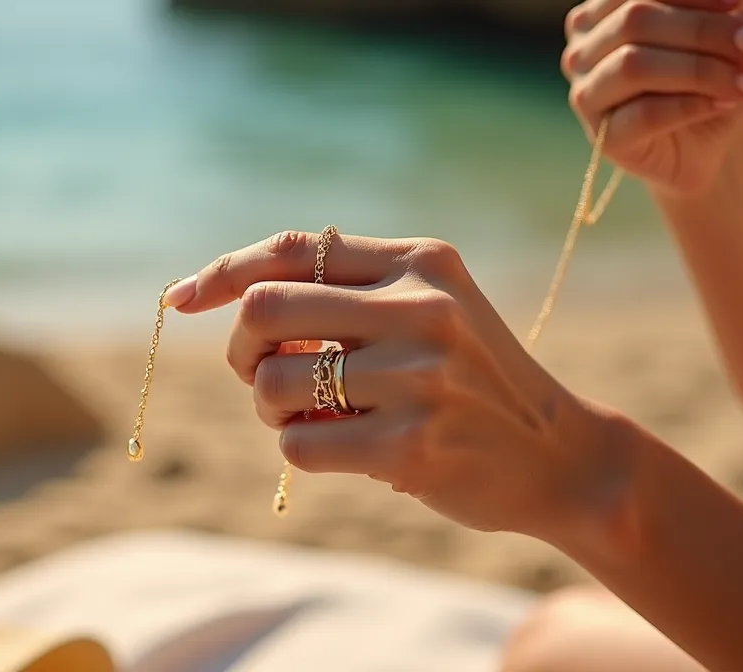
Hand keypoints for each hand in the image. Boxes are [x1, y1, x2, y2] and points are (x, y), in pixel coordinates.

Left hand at [163, 232, 630, 537]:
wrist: (561, 457)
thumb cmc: (471, 381)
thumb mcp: (430, 310)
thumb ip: (349, 293)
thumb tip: (235, 298)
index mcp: (421, 262)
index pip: (291, 248)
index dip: (222, 271)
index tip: (181, 299)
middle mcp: (422, 308)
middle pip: (264, 309)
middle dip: (243, 349)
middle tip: (263, 375)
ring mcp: (418, 378)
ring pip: (273, 383)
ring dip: (272, 408)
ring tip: (315, 416)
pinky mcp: (411, 445)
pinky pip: (298, 445)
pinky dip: (301, 450)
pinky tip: (346, 449)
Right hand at [564, 0, 742, 196]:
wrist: (709, 142)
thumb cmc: (716, 73)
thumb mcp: (740, 27)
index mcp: (604, 10)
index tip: (739, 2)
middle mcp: (583, 48)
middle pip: (635, 20)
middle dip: (706, 30)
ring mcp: (586, 94)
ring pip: (634, 66)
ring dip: (704, 70)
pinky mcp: (604, 138)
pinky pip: (645, 114)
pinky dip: (693, 105)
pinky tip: (727, 104)